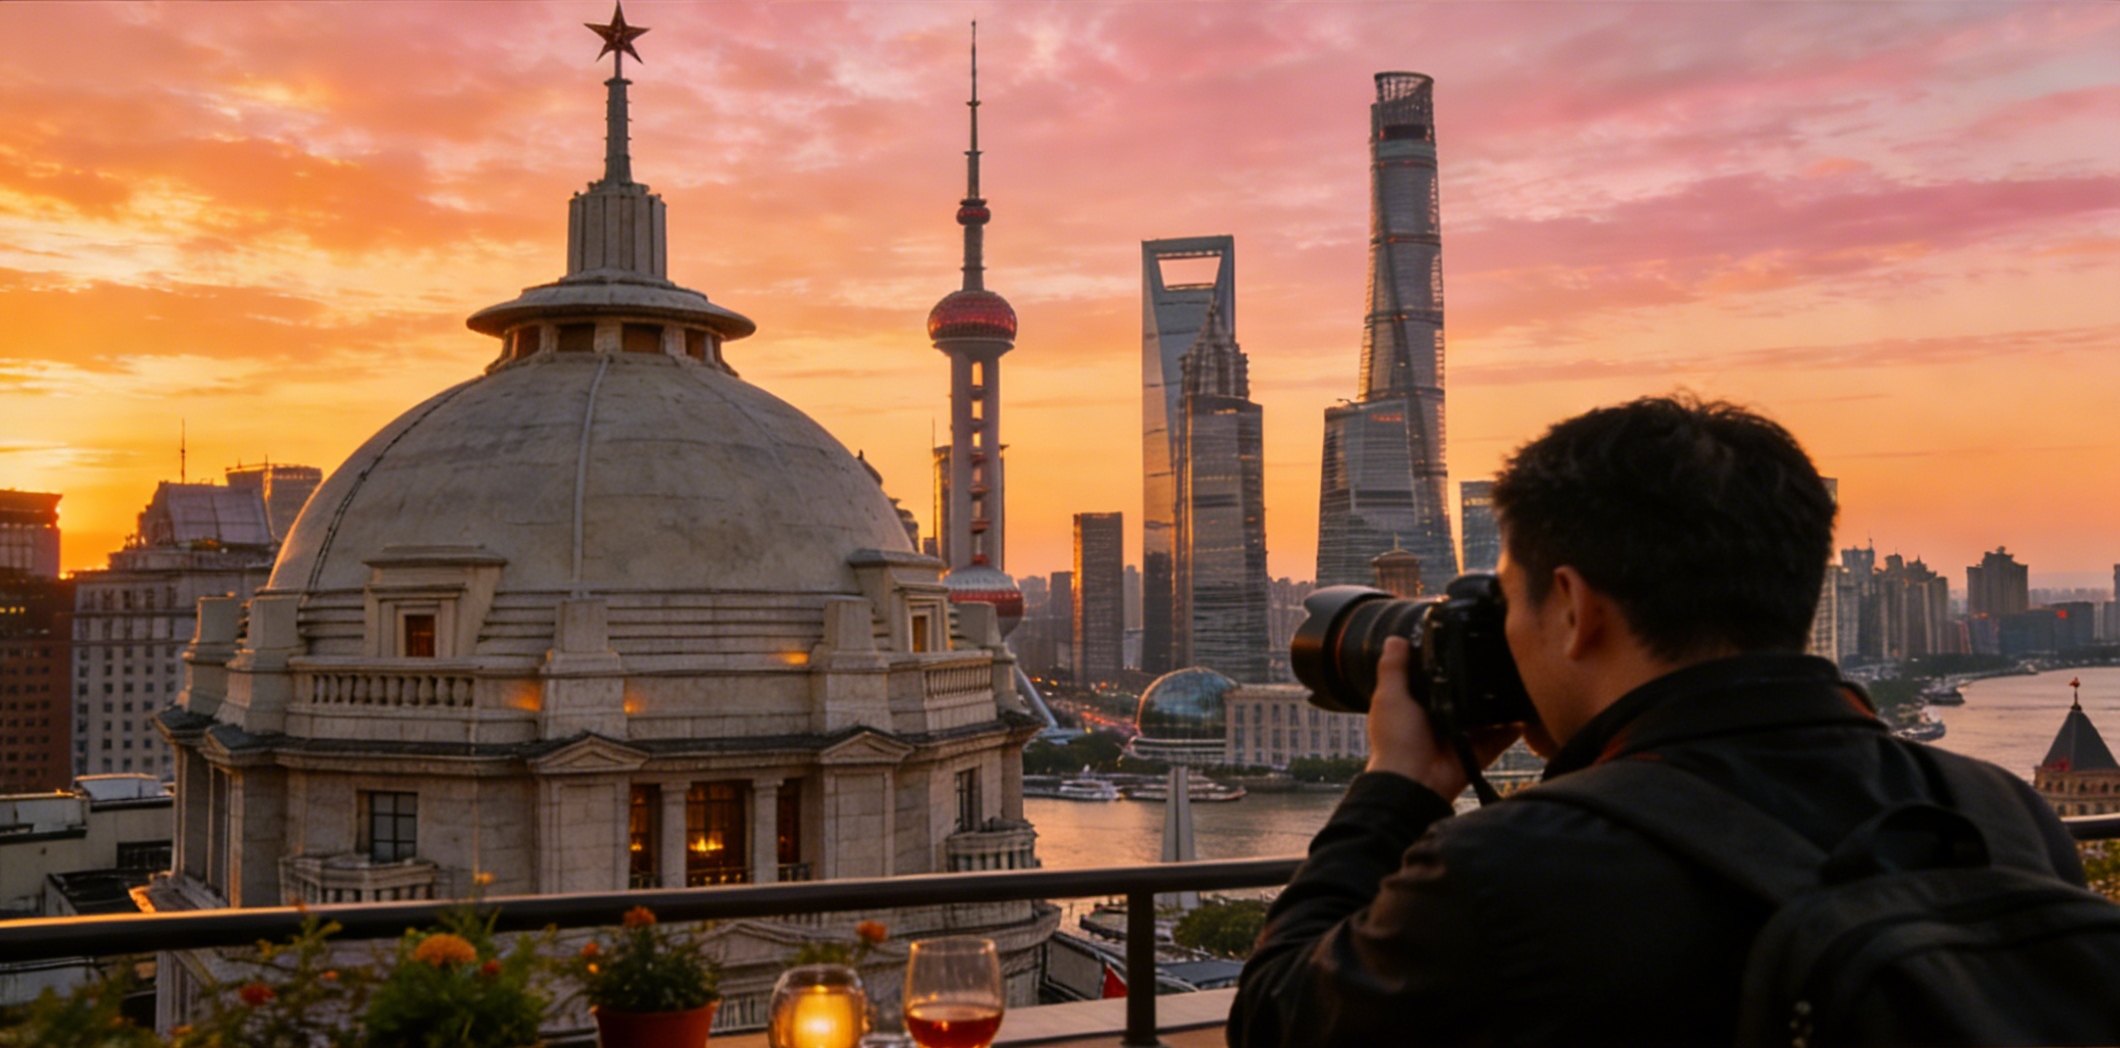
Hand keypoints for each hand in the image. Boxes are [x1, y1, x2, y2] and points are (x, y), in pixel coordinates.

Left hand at [1365, 636, 1522, 798]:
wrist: (1414, 782)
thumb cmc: (1396, 739)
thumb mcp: (1390, 697)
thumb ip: (1394, 669)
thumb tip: (1395, 638)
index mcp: (1418, 702)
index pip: (1436, 676)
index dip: (1447, 661)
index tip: (1465, 639)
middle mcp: (1441, 716)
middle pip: (1465, 693)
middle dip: (1480, 681)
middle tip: (1502, 657)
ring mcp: (1462, 734)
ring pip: (1487, 714)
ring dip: (1500, 702)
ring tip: (1520, 678)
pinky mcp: (1478, 750)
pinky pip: (1501, 737)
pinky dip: (1513, 727)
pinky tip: (1527, 711)